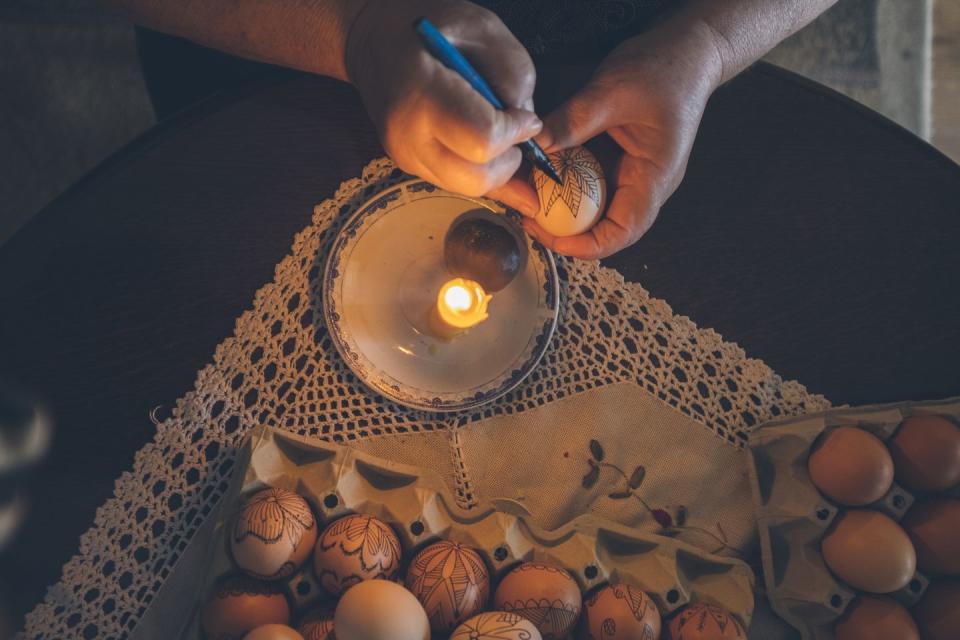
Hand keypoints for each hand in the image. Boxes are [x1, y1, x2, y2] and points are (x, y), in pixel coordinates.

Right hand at [345, 0, 541, 214]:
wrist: (373, 41)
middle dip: (508, 161)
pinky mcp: (410, 166)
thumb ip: (514, 73)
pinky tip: (492, 152)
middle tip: (513, 132)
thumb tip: (526, 123)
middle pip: (476, 179)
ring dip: (496, 169)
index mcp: (422, 94)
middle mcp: (407, 136)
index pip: (483, 140)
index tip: (524, 115)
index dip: (515, 131)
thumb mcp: (482, 27)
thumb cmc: (427, 27)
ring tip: (498, 134)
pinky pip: (457, 183)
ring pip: (468, 188)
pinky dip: (481, 171)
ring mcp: (405, 157)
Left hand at [525, 22, 721, 257]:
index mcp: (654, 177)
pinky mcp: (621, 162)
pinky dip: (567, 184)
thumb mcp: (613, 92)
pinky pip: (592, 185)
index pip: (623, 232)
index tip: (548, 235)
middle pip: (605, 227)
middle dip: (565, 229)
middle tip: (528, 215)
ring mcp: (634, 175)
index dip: (585, 245)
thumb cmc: (664, 69)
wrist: (689, 51)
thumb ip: (573, 121)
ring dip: (563, 208)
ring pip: (596, 208)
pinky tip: (542, 172)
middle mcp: (646, 184)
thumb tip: (534, 147)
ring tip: (529, 196)